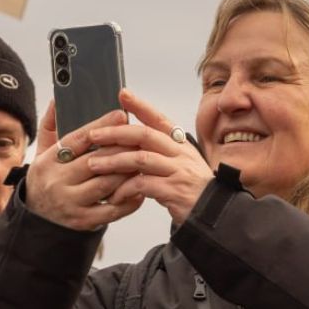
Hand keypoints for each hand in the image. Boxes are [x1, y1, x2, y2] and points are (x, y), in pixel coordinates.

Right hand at [25, 104, 144, 230]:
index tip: (121, 114)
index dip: (101, 125)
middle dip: (121, 148)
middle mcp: (58, 182)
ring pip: (106, 184)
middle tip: (141, 137)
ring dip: (127, 172)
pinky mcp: (84, 221)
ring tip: (143, 160)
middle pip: (96, 161)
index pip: (78, 139)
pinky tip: (139, 188)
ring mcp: (71, 203)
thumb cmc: (46, 180)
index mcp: (49, 161)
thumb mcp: (41, 152)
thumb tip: (58, 100)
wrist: (37, 219)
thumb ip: (50, 125)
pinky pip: (112, 209)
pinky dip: (129, 199)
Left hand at [87, 89, 214, 224]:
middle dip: (116, 133)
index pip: (159, 119)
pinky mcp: (174, 191)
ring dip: (114, 161)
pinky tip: (114, 195)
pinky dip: (124, 189)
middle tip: (94, 135)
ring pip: (140, 159)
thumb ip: (161, 153)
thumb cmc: (194, 191)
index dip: (141, 106)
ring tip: (94, 165)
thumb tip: (133, 143)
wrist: (214, 214)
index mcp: (181, 145)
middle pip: (145, 135)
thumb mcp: (181, 165)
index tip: (123, 94)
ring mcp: (178, 172)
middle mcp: (181, 154)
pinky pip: (142, 185)